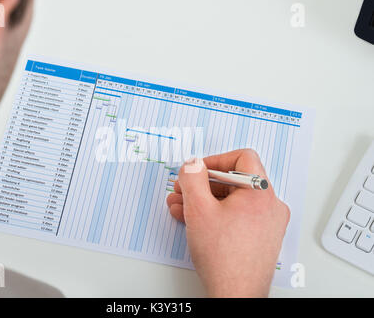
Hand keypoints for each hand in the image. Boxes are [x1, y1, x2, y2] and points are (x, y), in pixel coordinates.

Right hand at [166, 149, 289, 296]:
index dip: (215, 160)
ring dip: (204, 200)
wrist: (235, 294)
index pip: (243, 158)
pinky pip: (237, 216)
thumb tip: (192, 164)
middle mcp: (269, 205)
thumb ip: (192, 179)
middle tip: (183, 189)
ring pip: (232, 200)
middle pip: (234, 180)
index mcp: (261, 192)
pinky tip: (193, 221)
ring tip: (181, 207)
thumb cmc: (224, 258)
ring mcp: (267, 223)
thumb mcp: (199, 209)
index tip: (198, 170)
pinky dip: (216, 214)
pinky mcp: (260, 237)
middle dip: (202, 184)